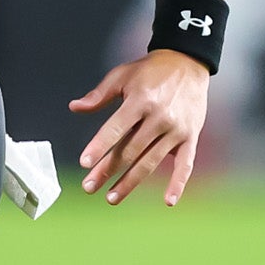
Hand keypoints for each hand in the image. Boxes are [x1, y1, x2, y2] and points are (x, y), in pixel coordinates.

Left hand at [70, 49, 210, 205]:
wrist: (188, 63)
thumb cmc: (150, 70)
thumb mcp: (122, 76)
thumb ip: (99, 94)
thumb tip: (74, 108)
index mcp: (141, 100)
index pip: (116, 128)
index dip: (99, 146)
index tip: (84, 163)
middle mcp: (159, 117)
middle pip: (130, 150)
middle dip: (107, 170)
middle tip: (89, 187)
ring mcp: (176, 129)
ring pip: (150, 162)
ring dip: (130, 183)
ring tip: (111, 198)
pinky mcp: (190, 137)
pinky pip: (185, 165)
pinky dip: (178, 184)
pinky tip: (168, 202)